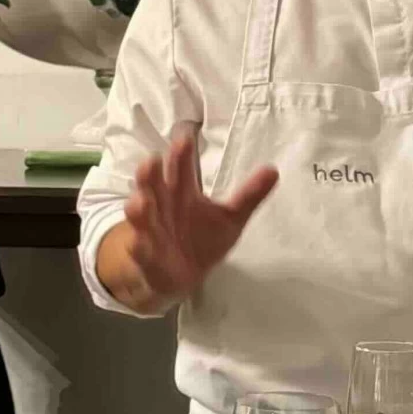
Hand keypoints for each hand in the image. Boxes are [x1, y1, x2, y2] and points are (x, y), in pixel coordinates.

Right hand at [107, 128, 278, 309]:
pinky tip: (138, 243)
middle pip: (153, 184)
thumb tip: (274, 169)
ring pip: (139, 214)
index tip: (184, 139)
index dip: (181, 154)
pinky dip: (138, 246)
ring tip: (142, 201)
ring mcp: (151, 229)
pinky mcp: (145, 255)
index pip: (181, 167)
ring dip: (138, 207)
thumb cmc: (203, 237)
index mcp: (182, 191)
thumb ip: (249, 195)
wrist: (184, 274)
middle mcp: (162, 204)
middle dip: (150, 174)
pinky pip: (139, 249)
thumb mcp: (231, 217)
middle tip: (151, 161)